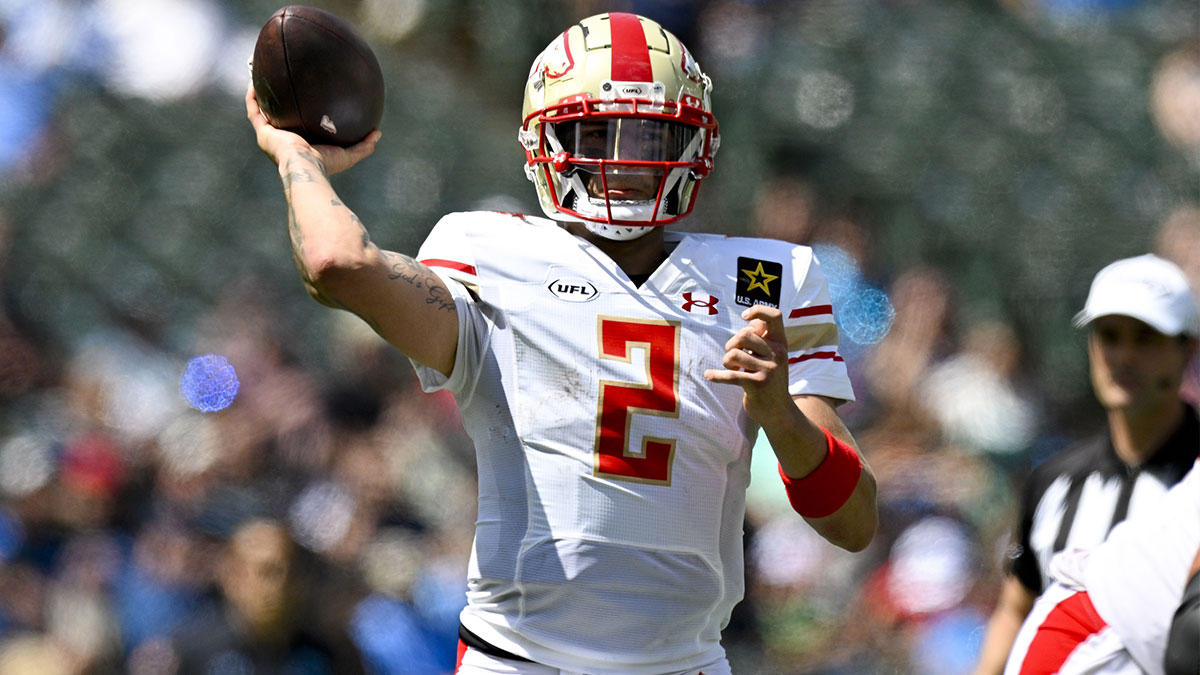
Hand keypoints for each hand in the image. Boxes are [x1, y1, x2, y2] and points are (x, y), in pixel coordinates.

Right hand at [244, 82, 379, 174]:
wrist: (306, 169)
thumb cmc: (326, 166)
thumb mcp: (349, 154)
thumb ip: (363, 145)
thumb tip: (377, 133)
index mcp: (300, 145)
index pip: (300, 127)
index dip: (300, 115)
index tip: (306, 100)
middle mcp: (283, 140)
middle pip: (279, 118)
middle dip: (279, 103)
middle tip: (283, 84)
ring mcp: (271, 136)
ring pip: (262, 112)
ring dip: (261, 96)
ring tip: (263, 77)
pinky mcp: (263, 132)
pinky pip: (254, 110)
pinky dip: (253, 97)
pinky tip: (255, 81)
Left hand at [704, 304, 794, 424]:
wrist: (780, 412)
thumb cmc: (770, 379)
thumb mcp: (772, 357)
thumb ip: (763, 339)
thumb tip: (751, 321)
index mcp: (781, 343)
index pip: (775, 316)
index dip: (758, 310)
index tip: (744, 317)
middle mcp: (777, 354)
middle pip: (743, 335)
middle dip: (731, 344)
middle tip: (733, 356)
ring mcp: (768, 370)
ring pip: (734, 354)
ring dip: (726, 361)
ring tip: (731, 369)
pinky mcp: (758, 385)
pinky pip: (730, 376)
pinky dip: (716, 376)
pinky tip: (708, 376)